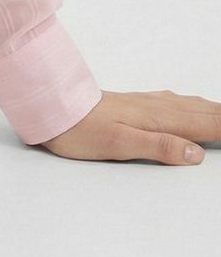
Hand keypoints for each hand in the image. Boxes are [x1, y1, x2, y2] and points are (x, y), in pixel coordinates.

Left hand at [36, 89, 219, 163]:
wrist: (52, 108)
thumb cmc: (81, 130)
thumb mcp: (120, 145)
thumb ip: (158, 147)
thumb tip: (196, 154)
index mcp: (156, 119)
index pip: (202, 124)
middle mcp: (154, 107)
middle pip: (200, 111)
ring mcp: (144, 103)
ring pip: (187, 105)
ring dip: (210, 109)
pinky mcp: (133, 103)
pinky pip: (172, 102)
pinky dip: (191, 105)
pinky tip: (187, 104)